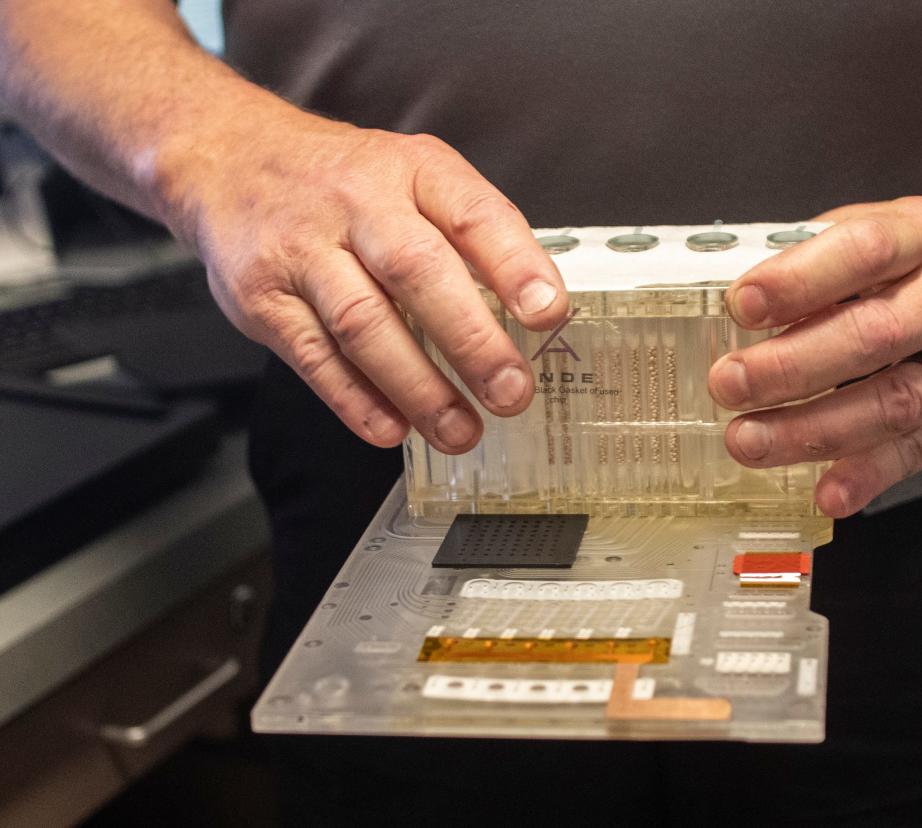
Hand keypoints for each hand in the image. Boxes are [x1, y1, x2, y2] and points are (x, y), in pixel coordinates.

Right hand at [156, 109, 566, 451]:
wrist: (229, 161)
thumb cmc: (344, 183)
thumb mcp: (414, 178)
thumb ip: (469, 236)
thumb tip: (533, 315)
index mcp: (412, 171)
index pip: (473, 214)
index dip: (516, 265)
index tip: (549, 313)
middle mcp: (357, 204)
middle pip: (418, 272)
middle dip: (471, 341)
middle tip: (510, 392)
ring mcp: (303, 250)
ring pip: (364, 323)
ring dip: (418, 387)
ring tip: (460, 430)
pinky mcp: (262, 298)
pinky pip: (313, 356)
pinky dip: (355, 400)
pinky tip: (391, 428)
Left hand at [708, 179, 921, 516]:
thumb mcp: (909, 221)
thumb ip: (836, 251)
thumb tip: (754, 295)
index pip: (863, 252)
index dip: (800, 280)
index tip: (743, 304)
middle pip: (872, 338)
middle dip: (791, 367)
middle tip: (730, 383)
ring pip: (892, 403)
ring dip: (813, 430)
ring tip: (750, 440)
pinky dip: (870, 475)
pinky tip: (828, 489)